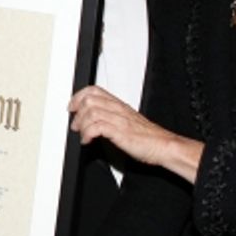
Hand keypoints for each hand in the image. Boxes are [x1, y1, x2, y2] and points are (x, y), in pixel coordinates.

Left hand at [70, 86, 201, 182]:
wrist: (163, 146)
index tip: (72, 107)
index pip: (94, 90)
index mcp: (119, 105)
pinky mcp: (121, 132)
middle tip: (76, 124)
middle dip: (77, 112)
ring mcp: (119, 120)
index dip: (78, 96)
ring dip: (81, 124)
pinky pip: (97, 127)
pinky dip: (87, 134)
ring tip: (82, 134)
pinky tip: (88, 141)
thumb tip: (91, 121)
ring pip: (91, 111)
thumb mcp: (126, 121)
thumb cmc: (147, 137)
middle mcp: (118, 109)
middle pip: (89, 99)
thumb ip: (110, 117)